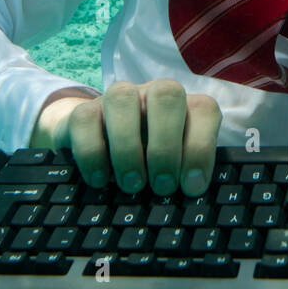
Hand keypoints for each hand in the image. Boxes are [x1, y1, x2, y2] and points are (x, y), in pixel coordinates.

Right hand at [30, 81, 221, 197]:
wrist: (97, 143)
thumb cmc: (147, 163)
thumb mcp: (172, 168)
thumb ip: (185, 175)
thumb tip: (193, 194)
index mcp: (184, 106)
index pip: (204, 111)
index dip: (201, 148)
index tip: (192, 187)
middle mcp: (152, 94)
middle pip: (167, 95)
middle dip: (165, 145)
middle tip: (161, 186)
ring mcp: (117, 97)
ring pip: (123, 99)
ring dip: (128, 147)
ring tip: (132, 184)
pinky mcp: (83, 110)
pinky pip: (85, 119)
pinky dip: (92, 153)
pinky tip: (100, 180)